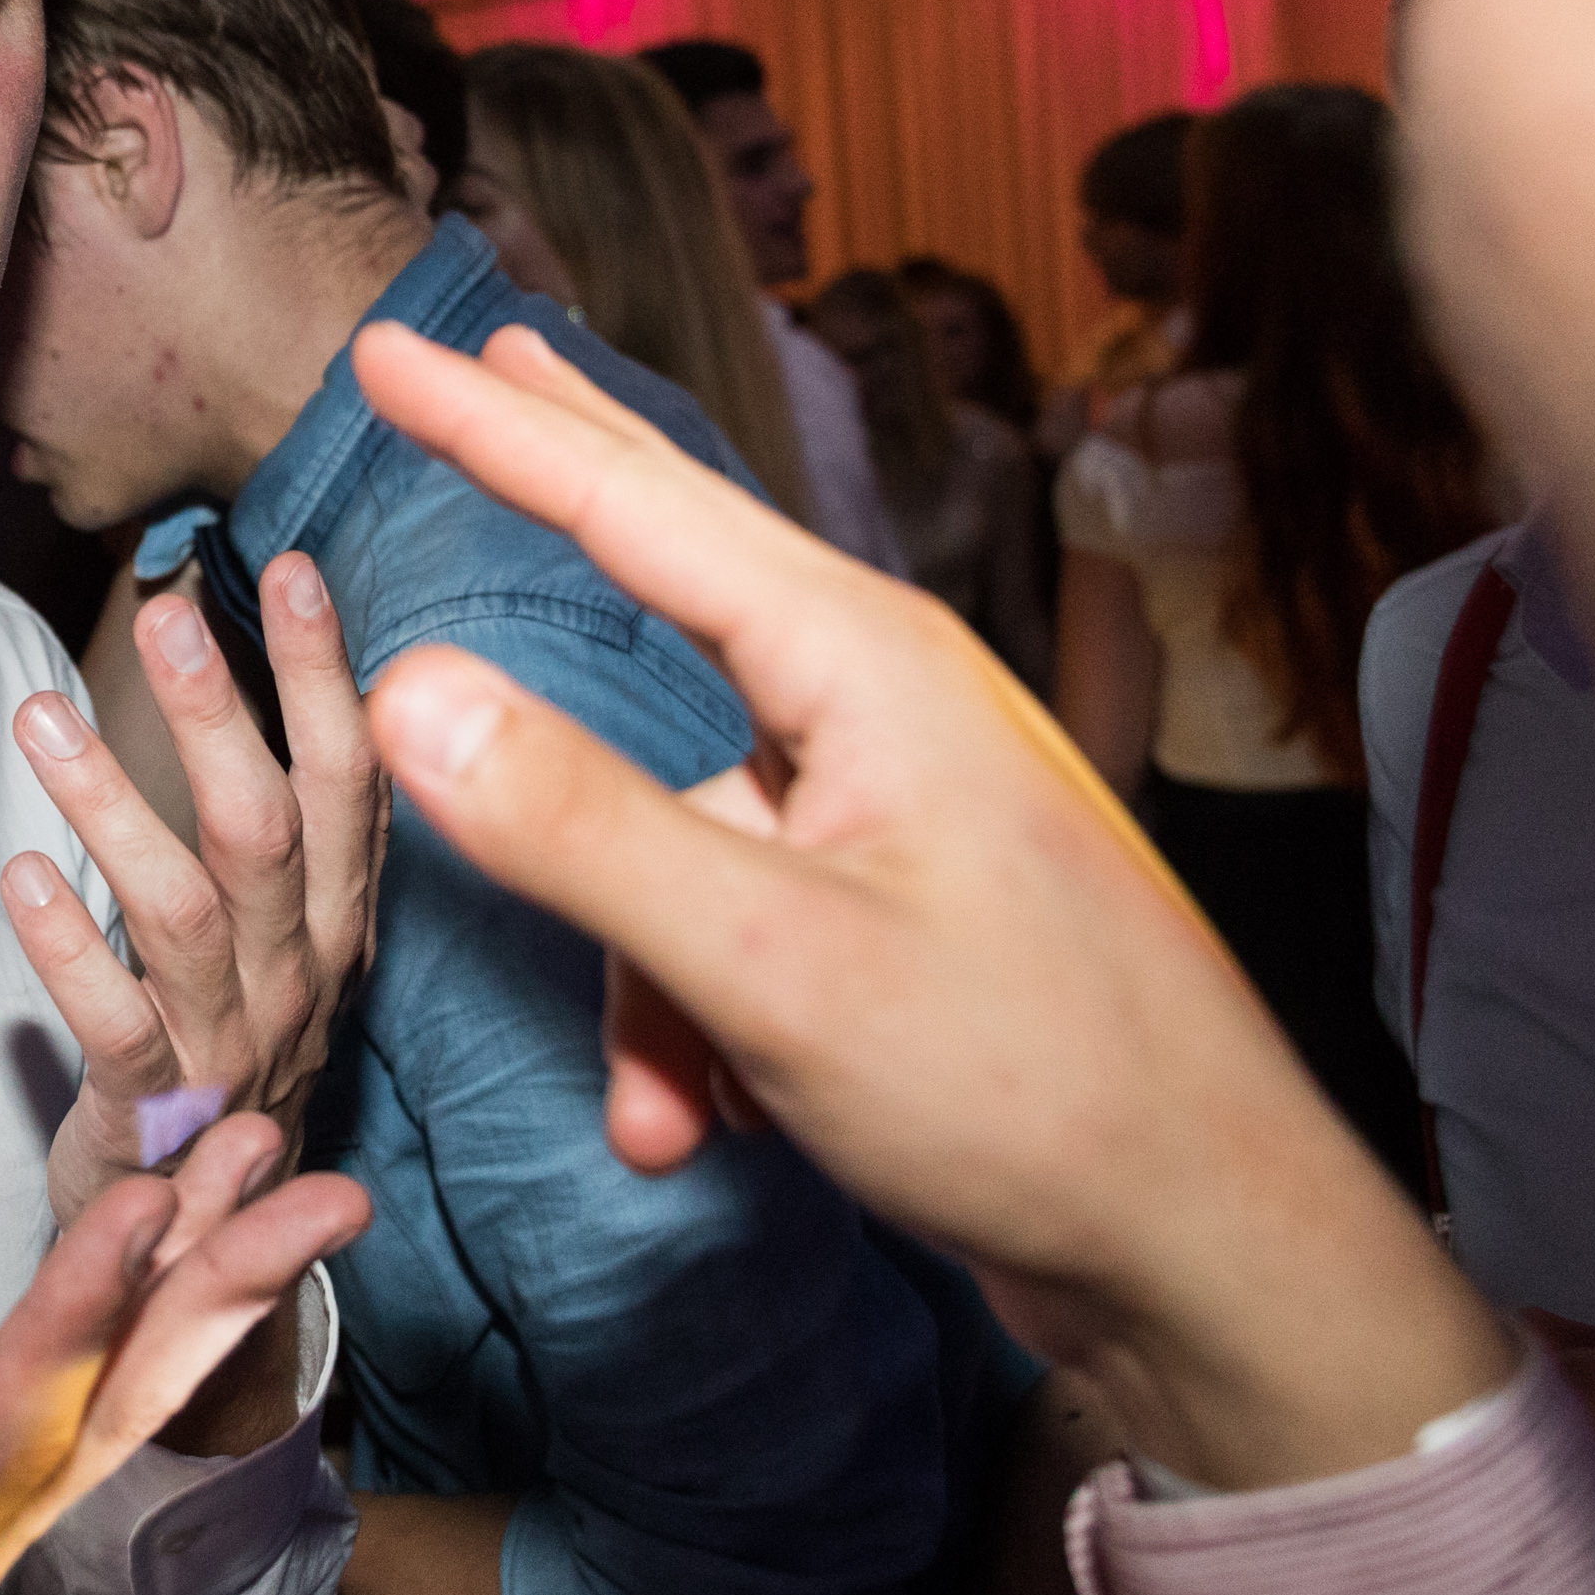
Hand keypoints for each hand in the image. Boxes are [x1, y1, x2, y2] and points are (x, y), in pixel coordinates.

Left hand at [1, 551, 380, 1240]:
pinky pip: (111, 1020)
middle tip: (162, 611)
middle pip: (269, 830)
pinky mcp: (149, 1106)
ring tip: (41, 717)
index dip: (324, 674)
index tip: (290, 567)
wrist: (220, 1240)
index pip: (349, 781)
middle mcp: (300, 976)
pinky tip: (20, 873)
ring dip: (114, 806)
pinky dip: (64, 945)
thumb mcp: (295, 938)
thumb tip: (285, 668)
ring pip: (184, 912)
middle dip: (222, 715)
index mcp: (339, 920)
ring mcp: (229, 1044)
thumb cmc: (241, 1044)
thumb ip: (295, 827)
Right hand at [345, 319, 1509, 1491]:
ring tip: (680, 1119)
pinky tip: (728, 1128)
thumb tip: (408, 684)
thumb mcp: (772, 964)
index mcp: (861, 663)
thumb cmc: (1030, 1088)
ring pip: (675, 831)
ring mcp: (893, 797)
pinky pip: (731, 919)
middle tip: (475, 358)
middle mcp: (881, 700)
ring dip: (643, 980)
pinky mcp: (897, 897)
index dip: (498, 426)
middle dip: (564, 489)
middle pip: (677, 567)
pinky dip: (699, 1023)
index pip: (636, 505)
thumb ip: (579, 826)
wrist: (1207, 1247)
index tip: (388, 347)